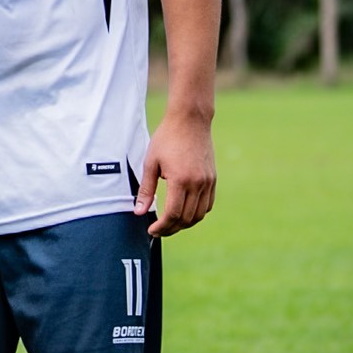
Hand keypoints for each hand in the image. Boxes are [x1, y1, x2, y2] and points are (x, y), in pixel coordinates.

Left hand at [135, 111, 215, 236]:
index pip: (173, 214)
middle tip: (158, 231)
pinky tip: (185, 213)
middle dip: (171, 229)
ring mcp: (208, 182)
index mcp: (181, 180)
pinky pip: (208, 204)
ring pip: (199, 215)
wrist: (190, 121)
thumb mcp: (150, 163)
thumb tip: (139, 212)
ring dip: (185, 224)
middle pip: (187, 218)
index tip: (151, 230)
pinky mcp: (213, 179)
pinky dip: (197, 214)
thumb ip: (146, 190)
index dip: (162, 227)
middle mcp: (198, 184)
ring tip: (170, 224)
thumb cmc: (167, 139)